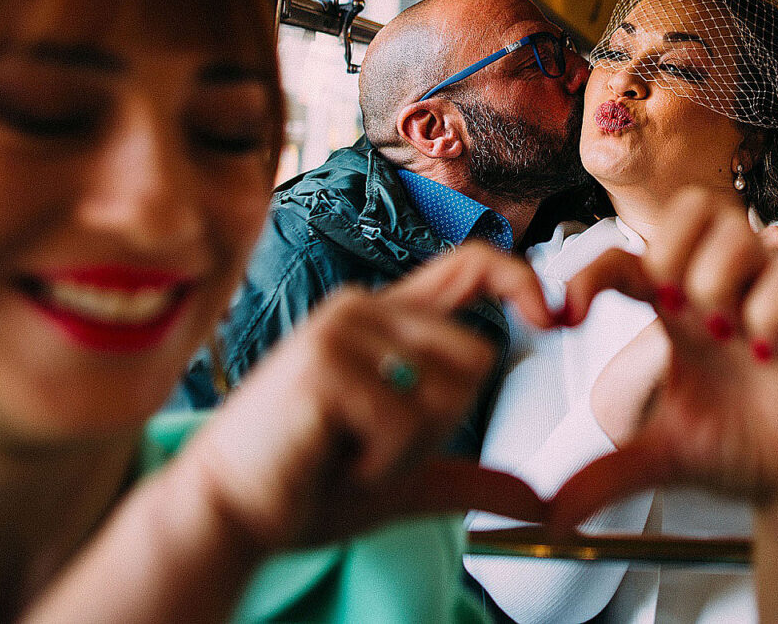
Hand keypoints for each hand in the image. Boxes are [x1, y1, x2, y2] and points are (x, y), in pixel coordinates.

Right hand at [170, 245, 555, 552]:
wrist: (224, 512)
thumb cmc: (308, 485)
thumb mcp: (407, 475)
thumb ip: (474, 477)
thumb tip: (544, 504)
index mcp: (385, 318)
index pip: (470, 266)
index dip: (521, 279)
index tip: (553, 317)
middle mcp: (364, 308)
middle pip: (476, 358)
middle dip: (443, 425)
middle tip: (375, 445)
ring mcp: (341, 330)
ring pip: (446, 393)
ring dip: (408, 449)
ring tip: (347, 450)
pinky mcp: (323, 365)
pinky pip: (405, 423)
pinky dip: (381, 463)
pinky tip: (332, 460)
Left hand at [551, 193, 777, 528]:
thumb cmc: (737, 449)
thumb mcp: (660, 458)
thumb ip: (605, 475)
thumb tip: (549, 514)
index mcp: (673, 310)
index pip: (623, 259)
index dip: (585, 277)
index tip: (562, 320)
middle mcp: (718, 289)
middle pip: (691, 207)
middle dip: (670, 245)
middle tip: (666, 301)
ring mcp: (765, 294)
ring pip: (736, 229)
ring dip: (716, 276)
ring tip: (722, 331)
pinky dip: (768, 307)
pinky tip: (763, 349)